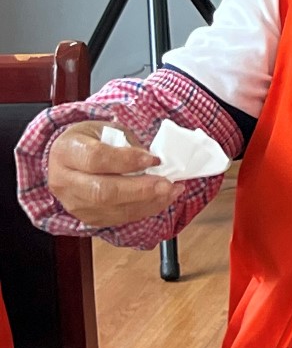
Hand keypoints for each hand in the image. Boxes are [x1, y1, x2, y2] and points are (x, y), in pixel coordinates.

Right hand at [46, 121, 178, 227]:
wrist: (70, 159)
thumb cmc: (92, 140)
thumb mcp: (108, 130)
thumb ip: (127, 144)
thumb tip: (152, 163)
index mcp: (66, 151)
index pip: (95, 159)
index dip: (127, 161)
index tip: (153, 160)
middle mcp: (64, 181)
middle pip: (102, 191)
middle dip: (140, 189)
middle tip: (167, 184)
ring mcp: (74, 203)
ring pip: (112, 209)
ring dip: (148, 201)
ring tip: (172, 190)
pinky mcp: (88, 217)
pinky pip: (120, 218)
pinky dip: (145, 209)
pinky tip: (162, 198)